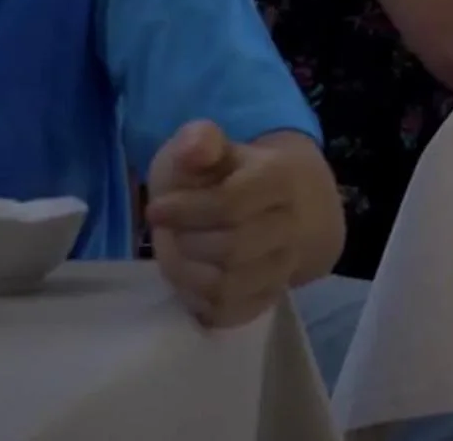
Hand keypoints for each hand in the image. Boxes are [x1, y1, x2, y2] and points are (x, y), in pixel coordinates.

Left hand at [143, 122, 331, 327]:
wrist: (297, 202)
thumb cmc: (241, 171)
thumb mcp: (218, 145)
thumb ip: (202, 140)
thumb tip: (193, 148)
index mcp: (283, 179)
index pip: (232, 204)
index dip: (186, 210)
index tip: (155, 209)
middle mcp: (293, 227)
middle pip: (232, 249)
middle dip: (186, 243)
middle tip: (167, 232)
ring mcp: (286, 267)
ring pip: (230, 286)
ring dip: (187, 274)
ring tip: (174, 253)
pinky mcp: (271, 298)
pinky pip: (230, 313)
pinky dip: (199, 300)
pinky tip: (189, 277)